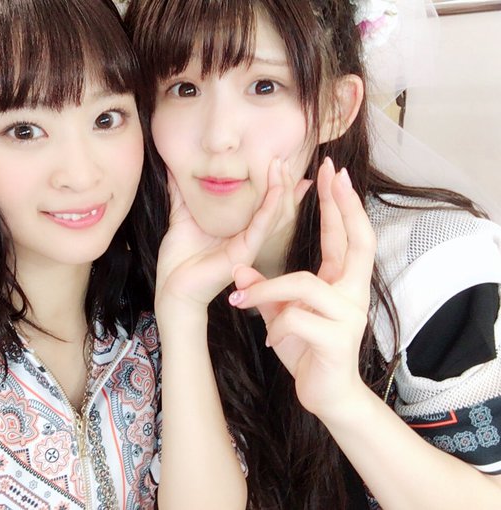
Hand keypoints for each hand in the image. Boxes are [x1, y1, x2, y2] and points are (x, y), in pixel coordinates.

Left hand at [155, 159, 311, 310]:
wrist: (172, 288)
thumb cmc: (178, 259)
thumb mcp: (181, 217)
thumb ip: (181, 193)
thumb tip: (172, 167)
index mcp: (236, 228)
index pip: (259, 201)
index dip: (269, 181)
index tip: (275, 158)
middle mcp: (246, 236)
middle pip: (272, 205)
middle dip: (280, 181)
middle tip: (283, 157)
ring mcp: (248, 246)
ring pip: (273, 215)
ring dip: (280, 190)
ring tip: (282, 167)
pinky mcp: (244, 254)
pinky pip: (261, 229)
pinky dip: (270, 209)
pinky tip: (276, 191)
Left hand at [229, 158, 376, 418]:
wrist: (325, 396)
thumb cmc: (307, 350)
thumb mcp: (281, 315)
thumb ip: (266, 291)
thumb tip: (241, 269)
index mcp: (341, 283)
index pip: (345, 236)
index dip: (340, 204)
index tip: (334, 172)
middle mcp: (353, 294)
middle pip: (357, 242)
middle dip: (343, 206)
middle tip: (333, 174)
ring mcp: (349, 317)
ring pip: (304, 285)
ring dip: (268, 290)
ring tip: (241, 299)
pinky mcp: (337, 341)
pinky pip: (296, 320)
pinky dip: (275, 327)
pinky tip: (270, 342)